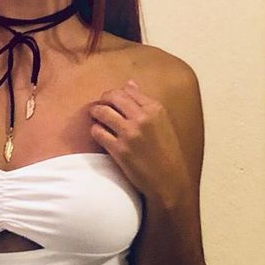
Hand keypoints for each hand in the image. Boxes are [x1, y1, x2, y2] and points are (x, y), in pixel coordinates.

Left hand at [88, 79, 189, 204]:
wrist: (169, 181)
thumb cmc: (166, 152)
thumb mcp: (162, 122)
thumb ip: (144, 102)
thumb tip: (129, 83)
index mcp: (155, 109)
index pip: (126, 90)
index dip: (114, 95)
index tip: (111, 101)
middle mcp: (143, 118)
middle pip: (112, 97)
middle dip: (102, 100)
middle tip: (99, 107)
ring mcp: (130, 134)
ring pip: (101, 112)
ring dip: (95, 113)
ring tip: (96, 118)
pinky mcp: (119, 150)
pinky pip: (97, 132)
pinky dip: (95, 131)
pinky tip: (100, 135)